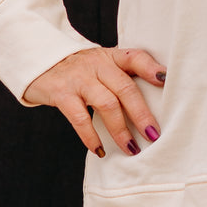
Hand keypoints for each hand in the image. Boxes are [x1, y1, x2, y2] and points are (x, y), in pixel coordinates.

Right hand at [23, 47, 165, 157]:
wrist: (40, 62)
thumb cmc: (79, 70)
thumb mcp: (101, 65)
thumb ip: (120, 77)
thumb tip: (152, 104)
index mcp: (111, 57)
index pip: (136, 57)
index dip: (151, 68)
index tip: (166, 81)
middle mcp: (97, 64)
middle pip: (125, 88)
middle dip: (141, 114)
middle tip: (153, 135)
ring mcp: (79, 78)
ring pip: (106, 104)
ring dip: (121, 130)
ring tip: (131, 148)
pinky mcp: (61, 93)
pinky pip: (80, 118)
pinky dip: (91, 136)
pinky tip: (100, 150)